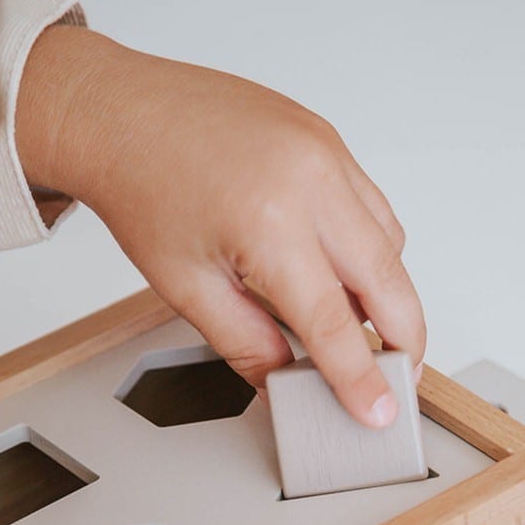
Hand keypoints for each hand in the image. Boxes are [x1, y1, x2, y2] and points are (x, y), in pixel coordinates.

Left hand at [16, 27, 424, 426]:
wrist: (120, 113)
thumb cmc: (141, 190)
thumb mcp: (186, 288)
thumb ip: (246, 345)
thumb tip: (284, 384)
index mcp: (269, 223)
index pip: (333, 321)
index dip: (359, 376)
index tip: (377, 411)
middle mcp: (311, 179)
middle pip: (388, 279)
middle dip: (404, 338)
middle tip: (398, 375)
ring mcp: (325, 151)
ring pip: (389, 240)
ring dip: (388, 292)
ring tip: (360, 328)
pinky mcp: (326, 139)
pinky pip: (370, 204)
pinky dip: (369, 247)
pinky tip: (340, 271)